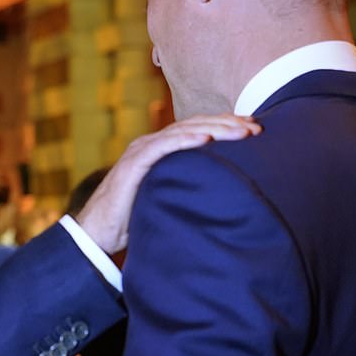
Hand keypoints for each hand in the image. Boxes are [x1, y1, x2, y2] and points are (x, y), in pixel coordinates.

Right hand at [75, 114, 259, 252]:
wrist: (97, 232)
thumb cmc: (133, 219)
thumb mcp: (168, 199)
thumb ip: (189, 189)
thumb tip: (225, 195)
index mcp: (161, 149)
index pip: (198, 130)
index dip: (226, 126)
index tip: (254, 130)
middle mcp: (152, 144)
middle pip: (195, 125)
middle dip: (228, 123)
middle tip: (257, 128)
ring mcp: (141, 150)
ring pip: (183, 131)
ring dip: (214, 129)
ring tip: (241, 132)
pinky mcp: (133, 163)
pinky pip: (162, 147)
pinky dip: (185, 140)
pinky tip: (206, 138)